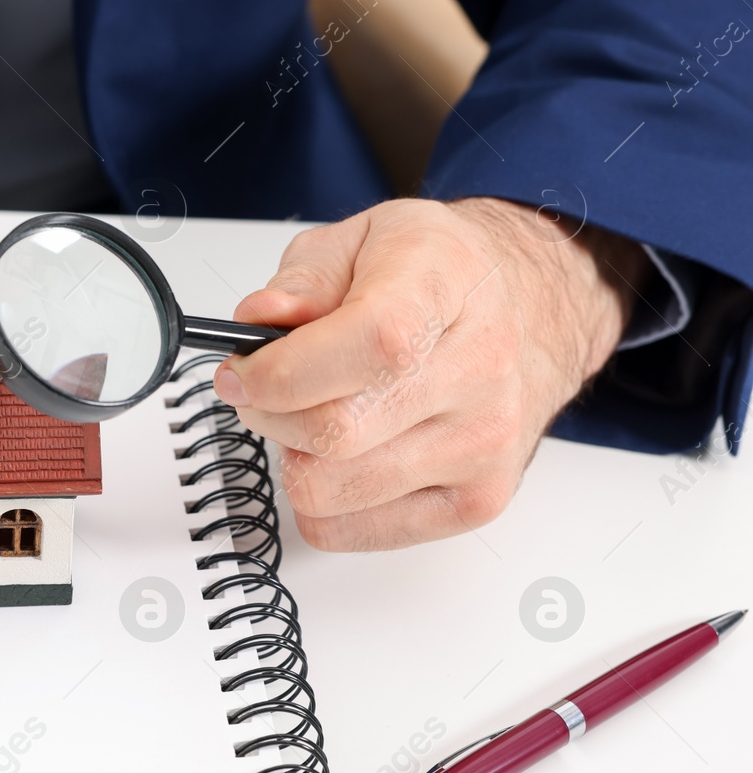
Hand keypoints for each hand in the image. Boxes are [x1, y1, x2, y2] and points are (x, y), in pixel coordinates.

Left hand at [213, 197, 646, 549]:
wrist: (530, 311)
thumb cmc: (439, 277)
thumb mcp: (361, 239)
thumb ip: (301, 280)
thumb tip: (259, 322)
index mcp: (445, 286)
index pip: (366, 346)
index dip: (282, 371)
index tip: (241, 373)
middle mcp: (479, 369)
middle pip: (335, 433)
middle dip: (270, 415)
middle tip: (265, 392)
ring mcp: (483, 443)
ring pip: (330, 492)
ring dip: (294, 460)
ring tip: (314, 417)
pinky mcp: (476, 501)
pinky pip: (349, 532)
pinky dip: (320, 502)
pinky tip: (342, 457)